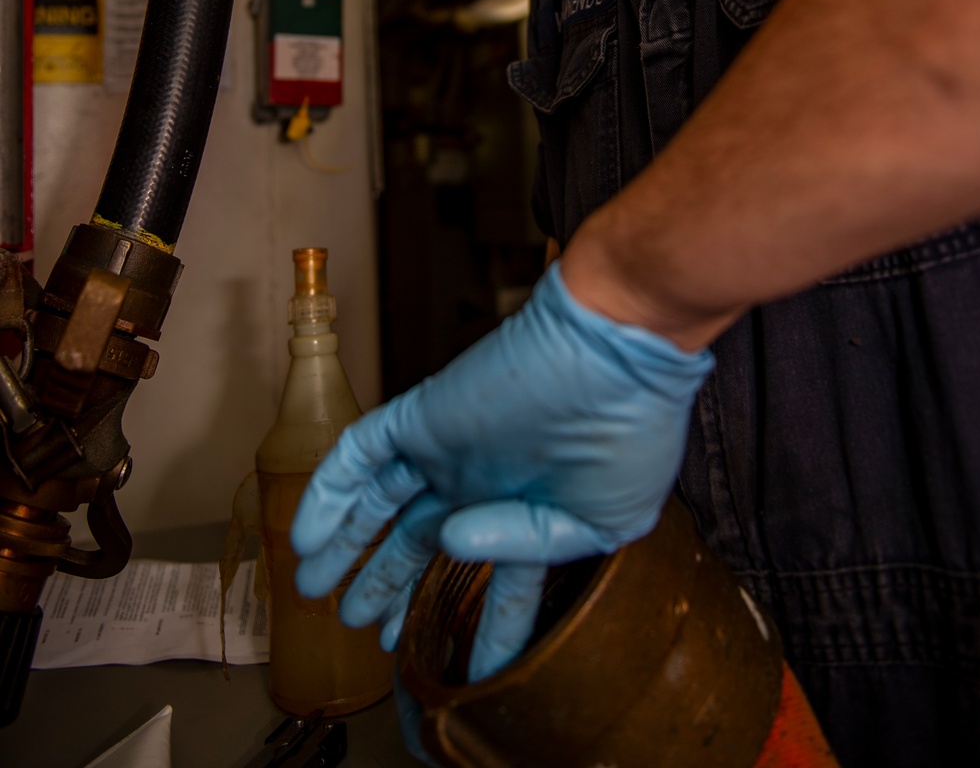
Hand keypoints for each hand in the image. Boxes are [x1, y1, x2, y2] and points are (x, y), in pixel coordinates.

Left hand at [290, 263, 712, 681]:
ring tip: (313, 591)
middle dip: (387, 584)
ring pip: (379, 502)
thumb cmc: (630, 431)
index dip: (481, 629)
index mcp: (535, 508)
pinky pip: (359, 453)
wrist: (618, 350)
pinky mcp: (422, 416)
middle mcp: (484, 480)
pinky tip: (306, 537)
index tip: (464, 674)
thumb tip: (454, 544)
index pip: (496, 580)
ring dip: (346, 546)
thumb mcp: (603, 521)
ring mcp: (449, 448)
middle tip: (358, 624)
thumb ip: (529, 547)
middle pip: (419, 539)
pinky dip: (327, 493)